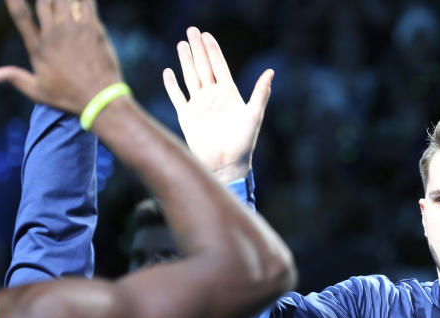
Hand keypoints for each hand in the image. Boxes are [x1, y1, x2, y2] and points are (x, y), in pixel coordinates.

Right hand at [0, 0, 122, 113]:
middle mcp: (53, 35)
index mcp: (38, 47)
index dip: (14, 1)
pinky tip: (82, 0)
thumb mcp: (38, 92)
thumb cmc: (69, 98)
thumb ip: (14, 78)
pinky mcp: (93, 30)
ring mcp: (74, 31)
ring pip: (64, 0)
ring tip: (64, 3)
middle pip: (44, 2)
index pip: (20, 16)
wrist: (101, 100)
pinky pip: (86, 4)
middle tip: (50, 3)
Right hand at [163, 27, 272, 181]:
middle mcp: (213, 96)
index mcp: (229, 94)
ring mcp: (199, 105)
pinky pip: (178, 97)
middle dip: (198, 49)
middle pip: (203, 67)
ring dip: (185, 61)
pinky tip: (168, 72)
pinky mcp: (187, 117)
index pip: (219, 66)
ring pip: (190, 77)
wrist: (226, 165)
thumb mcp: (254, 115)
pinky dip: (172, 85)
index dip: (213, 51)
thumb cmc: (243, 143)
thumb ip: (260, 93)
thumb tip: (271, 71)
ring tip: (181, 44)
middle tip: (192, 30)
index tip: (207, 35)